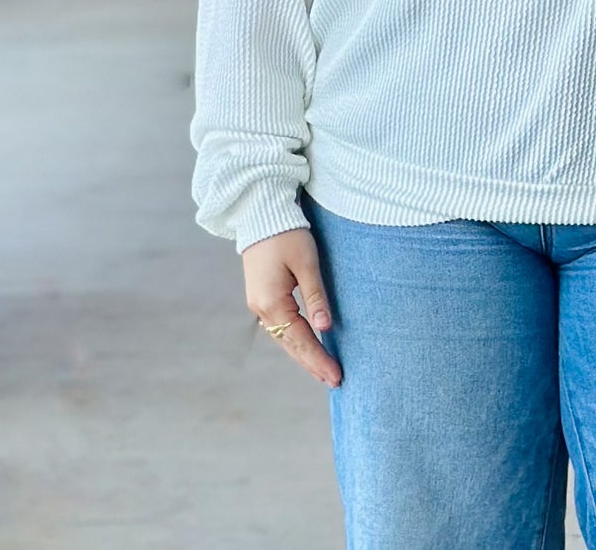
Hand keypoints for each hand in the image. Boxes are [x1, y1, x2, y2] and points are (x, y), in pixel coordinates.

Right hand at [241, 227, 342, 387]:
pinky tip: (307, 346)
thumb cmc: (287, 234)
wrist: (261, 214)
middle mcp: (261, 308)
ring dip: (304, 354)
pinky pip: (280, 327)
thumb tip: (326, 328)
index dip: (319, 359)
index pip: (301, 340)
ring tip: (324, 371)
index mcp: (272, 302)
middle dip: (313, 363)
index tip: (337, 376)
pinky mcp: (262, 297)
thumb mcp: (307, 263)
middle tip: (335, 381)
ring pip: (284, 338)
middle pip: (291, 344)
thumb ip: (316, 296)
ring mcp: (259, 304)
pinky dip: (296, 340)